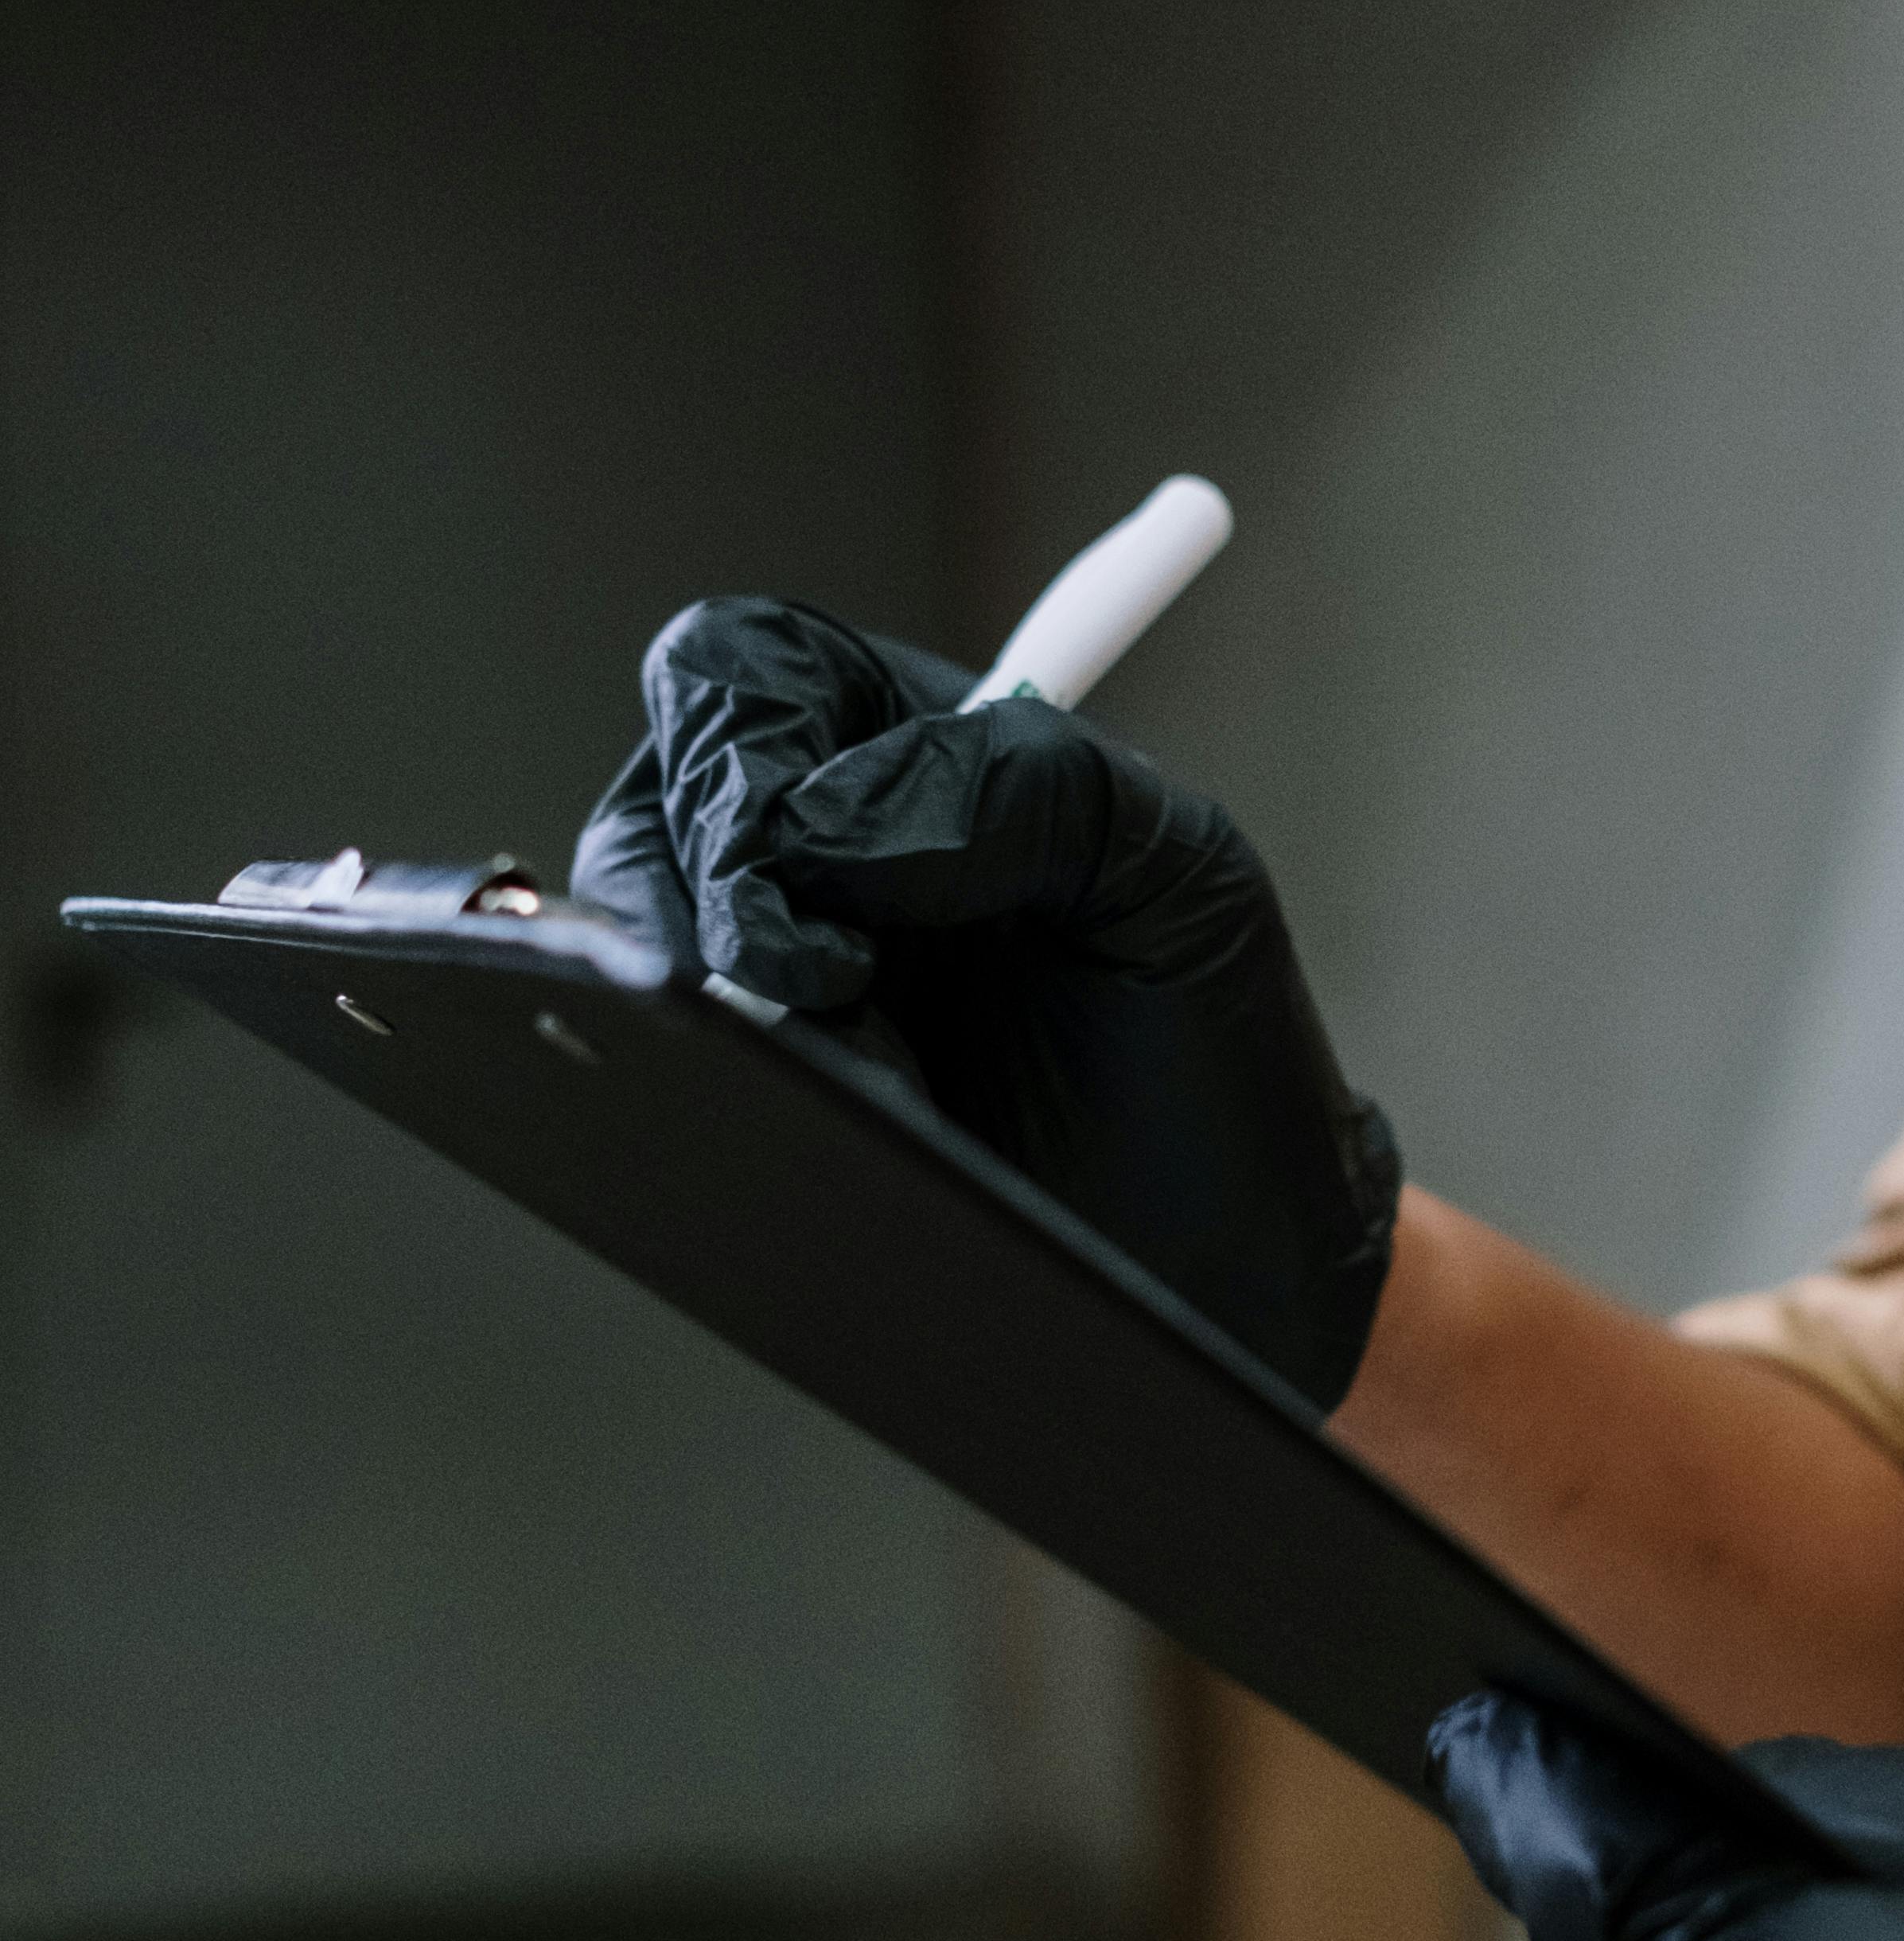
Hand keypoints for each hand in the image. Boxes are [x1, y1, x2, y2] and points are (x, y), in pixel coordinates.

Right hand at [574, 593, 1400, 1410]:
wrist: (1224, 1272)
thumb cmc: (1219, 1061)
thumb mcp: (1182, 875)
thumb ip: (1032, 784)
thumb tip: (828, 818)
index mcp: (920, 753)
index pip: (752, 667)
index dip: (734, 746)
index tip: (791, 862)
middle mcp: (829, 854)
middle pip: (656, 805)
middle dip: (709, 888)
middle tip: (811, 983)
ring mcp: (780, 982)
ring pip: (643, 947)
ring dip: (733, 1005)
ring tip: (879, 1076)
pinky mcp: (757, 1105)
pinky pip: (668, 1078)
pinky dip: (736, 1096)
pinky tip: (853, 1125)